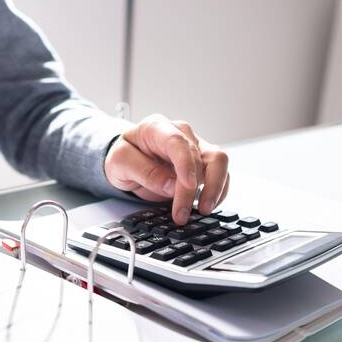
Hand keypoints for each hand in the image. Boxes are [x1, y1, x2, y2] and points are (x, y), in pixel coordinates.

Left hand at [104, 114, 229, 224]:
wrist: (130, 159)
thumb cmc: (125, 156)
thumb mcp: (120, 163)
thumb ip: (144, 171)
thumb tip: (171, 186)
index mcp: (158, 128)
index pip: (178, 143)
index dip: (186, 165)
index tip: (189, 186)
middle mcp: (182, 134)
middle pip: (201, 157)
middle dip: (195, 190)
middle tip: (183, 213)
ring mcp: (196, 147)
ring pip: (219, 163)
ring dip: (215, 189)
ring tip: (203, 210)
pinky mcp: (204, 163)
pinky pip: (221, 175)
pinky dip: (217, 192)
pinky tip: (205, 206)